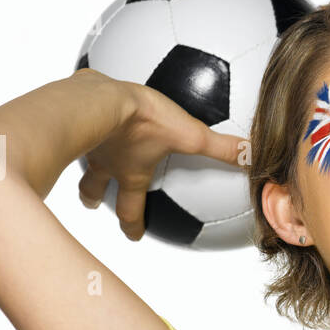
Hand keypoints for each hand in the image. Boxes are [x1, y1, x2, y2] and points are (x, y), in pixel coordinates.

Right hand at [76, 69, 245, 240]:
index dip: (133, 225)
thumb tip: (256, 159)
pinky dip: (77, 109)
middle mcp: (106, 163)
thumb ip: (224, 149)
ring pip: (80, 157)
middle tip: (93, 203)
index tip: (134, 236)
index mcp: (130, 173)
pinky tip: (83, 94)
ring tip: (83, 154)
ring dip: (82, 160)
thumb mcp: (192, 136)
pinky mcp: (74, 110)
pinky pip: (73, 111)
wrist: (100, 98)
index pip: (130, 209)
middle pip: (95, 188)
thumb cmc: (143, 121)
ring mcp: (86, 140)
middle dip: (94, 197)